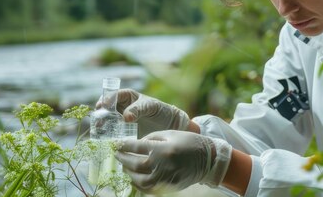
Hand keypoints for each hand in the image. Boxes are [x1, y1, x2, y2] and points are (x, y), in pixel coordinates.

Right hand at [97, 89, 189, 136]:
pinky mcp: (123, 133)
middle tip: (98, 120)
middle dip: (100, 114)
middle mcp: (121, 108)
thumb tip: (126, 117)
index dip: (105, 99)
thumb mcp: (151, 106)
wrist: (169, 126)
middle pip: (106, 109)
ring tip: (99, 130)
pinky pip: (111, 133)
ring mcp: (120, 121)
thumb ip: (138, 109)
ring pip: (106, 121)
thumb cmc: (161, 110)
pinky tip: (105, 139)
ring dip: (101, 125)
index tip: (101, 105)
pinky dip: (106, 135)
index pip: (113, 95)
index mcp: (127, 97)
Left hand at [115, 130, 231, 193]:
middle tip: (117, 154)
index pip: (134, 147)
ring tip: (124, 165)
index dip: (122, 145)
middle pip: (133, 164)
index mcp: (160, 149)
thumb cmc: (188, 143)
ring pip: (137, 178)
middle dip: (122, 158)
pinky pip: (146, 188)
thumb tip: (136, 144)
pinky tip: (134, 177)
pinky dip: (137, 183)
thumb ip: (152, 138)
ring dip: (128, 172)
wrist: (207, 159)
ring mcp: (162, 178)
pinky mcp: (166, 187)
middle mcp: (159, 165)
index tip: (115, 144)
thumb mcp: (170, 134)